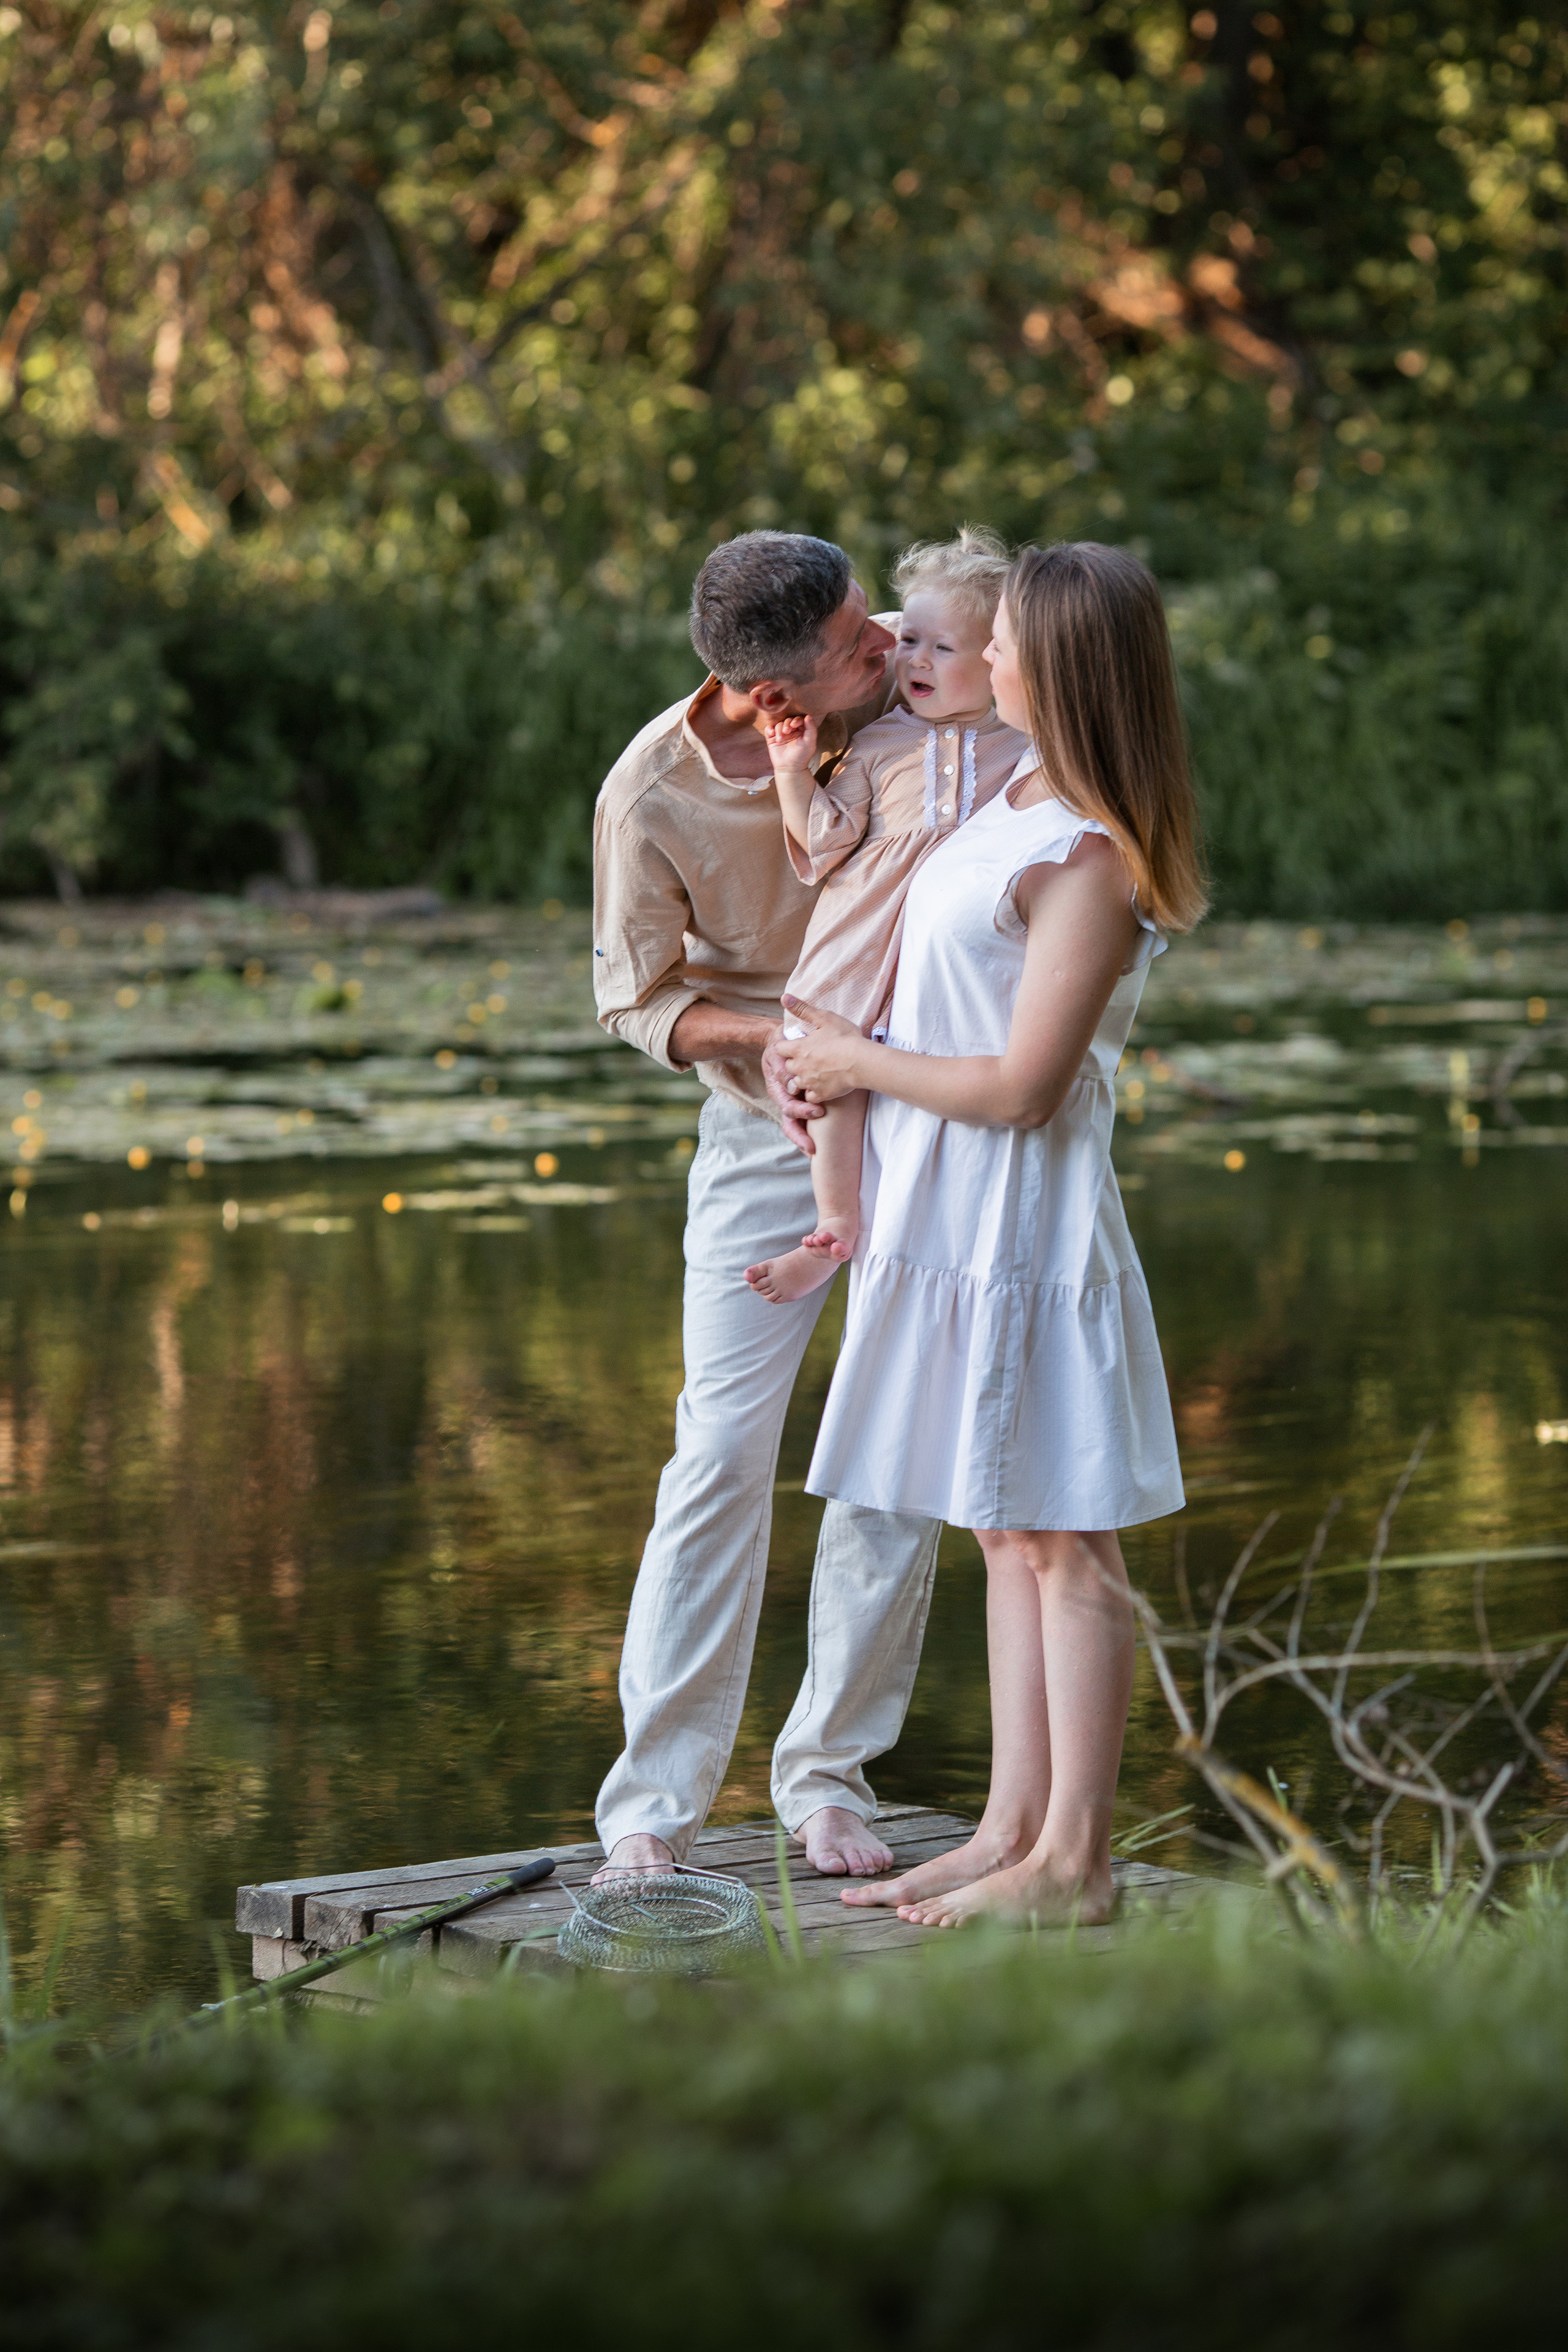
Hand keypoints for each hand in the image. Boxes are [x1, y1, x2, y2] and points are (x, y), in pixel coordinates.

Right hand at [762, 712, 818, 773]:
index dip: (796, 719)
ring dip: (779, 729)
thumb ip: (811, 728)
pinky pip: (769, 729)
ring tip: (780, 739)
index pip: (799, 719)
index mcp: (802, 730)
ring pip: (778, 724)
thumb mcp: (810, 742)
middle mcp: (791, 731)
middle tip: (786, 731)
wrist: (789, 768)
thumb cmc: (801, 756)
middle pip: (788, 720)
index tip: (794, 725)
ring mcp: (781, 734)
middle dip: (787, 724)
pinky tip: (772, 734)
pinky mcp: (772, 738)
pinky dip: (769, 729)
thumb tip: (808, 716)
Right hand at [762, 1027, 826, 1153]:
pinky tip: (819, 1146)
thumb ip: (782, 1067)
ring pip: (796, 1125)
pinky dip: (811, 1133)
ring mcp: (793, 1101)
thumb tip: (790, 1084)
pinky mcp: (801, 1100)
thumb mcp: (777, 1051)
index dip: (802, 1111)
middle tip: (813, 1147)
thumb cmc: (781, 1045)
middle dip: (801, 1136)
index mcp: (778, 1089)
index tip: (818, 1112)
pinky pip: (805, 1118)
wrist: (783, 1041)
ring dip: (805, 1139)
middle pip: (790, 1122)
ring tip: (815, 1152)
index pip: (788, 1105)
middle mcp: (785, 1098)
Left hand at [778, 996, 866, 1103]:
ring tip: (817, 1070)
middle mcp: (799, 1067)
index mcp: (798, 1048)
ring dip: (803, 1077)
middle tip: (809, 1057)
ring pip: (797, 1082)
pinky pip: (809, 1096)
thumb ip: (802, 1009)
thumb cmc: (845, 1038)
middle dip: (794, 1061)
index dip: (785, 1045)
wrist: (863, 1062)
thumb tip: (784, 997)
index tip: (795, 1044)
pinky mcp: (820, 1094)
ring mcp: (809, 1082)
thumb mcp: (824, 1018)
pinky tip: (823, 1084)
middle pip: (787, 1066)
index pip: (778, 1048)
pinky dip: (814, 1091)